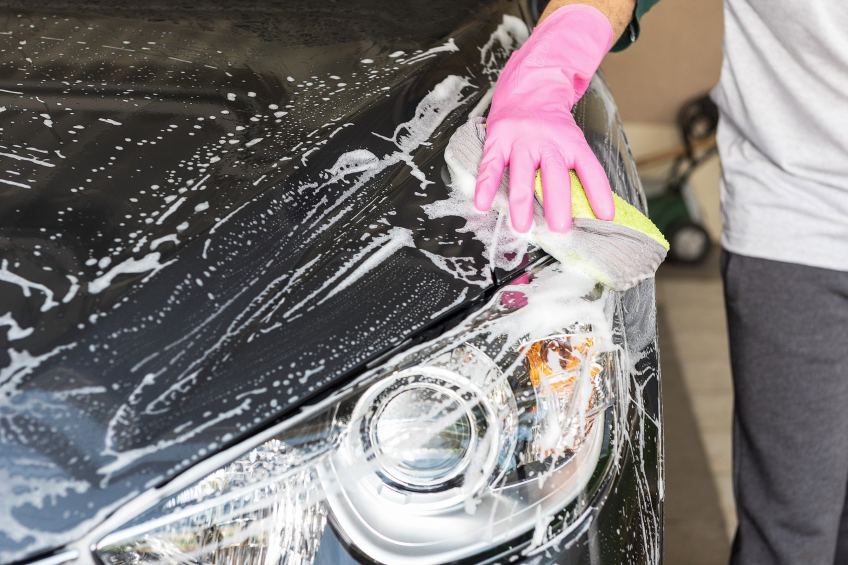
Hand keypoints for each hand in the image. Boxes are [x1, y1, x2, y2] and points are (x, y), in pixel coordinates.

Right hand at [474, 5, 615, 232]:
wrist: (530, 85)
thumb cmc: (552, 124)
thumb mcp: (572, 140)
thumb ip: (577, 171)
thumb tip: (594, 211)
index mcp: (572, 142)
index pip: (590, 169)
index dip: (599, 193)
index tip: (605, 216)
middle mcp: (548, 141)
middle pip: (555, 175)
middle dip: (558, 204)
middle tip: (560, 228)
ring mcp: (521, 140)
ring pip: (523, 174)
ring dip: (522, 203)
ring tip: (523, 227)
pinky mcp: (498, 139)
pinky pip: (491, 166)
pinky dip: (485, 186)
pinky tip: (482, 204)